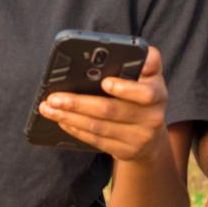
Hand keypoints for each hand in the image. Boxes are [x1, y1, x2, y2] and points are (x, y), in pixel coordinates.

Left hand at [38, 46, 169, 164]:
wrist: (152, 139)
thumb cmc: (143, 97)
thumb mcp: (150, 78)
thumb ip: (147, 61)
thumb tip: (143, 55)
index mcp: (158, 94)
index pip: (145, 93)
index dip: (125, 89)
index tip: (105, 82)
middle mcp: (152, 118)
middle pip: (111, 110)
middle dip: (79, 103)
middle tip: (54, 97)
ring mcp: (139, 138)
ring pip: (99, 127)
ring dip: (70, 117)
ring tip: (49, 108)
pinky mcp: (125, 151)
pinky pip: (96, 141)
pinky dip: (76, 129)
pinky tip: (62, 120)